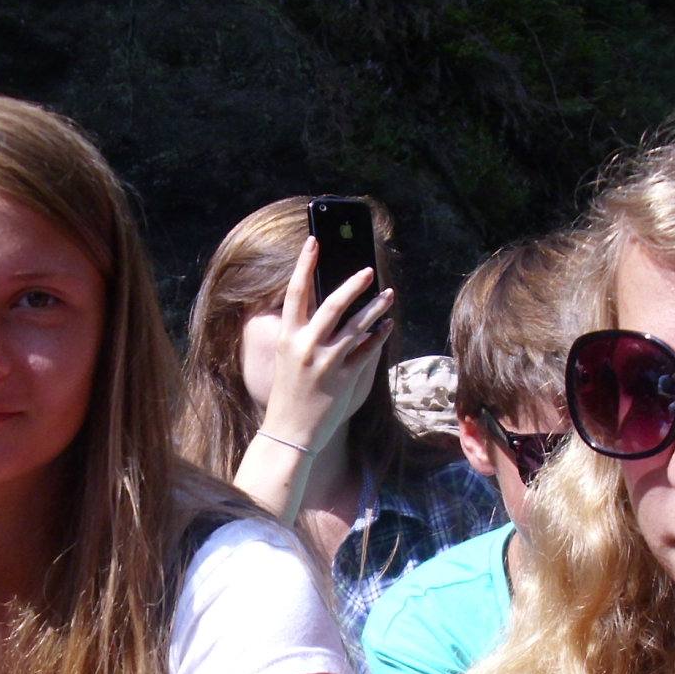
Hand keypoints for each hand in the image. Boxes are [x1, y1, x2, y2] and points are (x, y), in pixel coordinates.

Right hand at [258, 237, 393, 454]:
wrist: (290, 431)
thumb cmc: (289, 393)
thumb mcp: (287, 357)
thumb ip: (303, 331)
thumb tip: (327, 304)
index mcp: (287, 338)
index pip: (295, 293)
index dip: (304, 264)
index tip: (313, 241)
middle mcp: (306, 347)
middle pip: (332, 305)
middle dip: (351, 284)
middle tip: (367, 270)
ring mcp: (327, 363)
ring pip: (357, 326)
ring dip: (375, 307)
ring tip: (388, 295)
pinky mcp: (345, 378)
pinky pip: (368, 350)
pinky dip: (379, 336)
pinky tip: (386, 326)